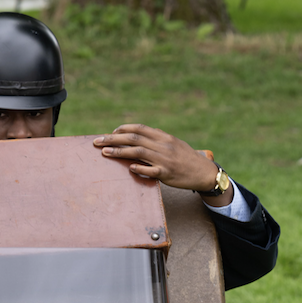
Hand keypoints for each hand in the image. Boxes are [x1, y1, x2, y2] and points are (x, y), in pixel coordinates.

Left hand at [93, 124, 230, 204]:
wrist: (204, 173)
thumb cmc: (186, 157)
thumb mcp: (174, 142)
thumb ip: (157, 137)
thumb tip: (141, 132)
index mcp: (163, 137)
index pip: (139, 129)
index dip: (123, 129)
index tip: (110, 132)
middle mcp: (163, 146)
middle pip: (133, 139)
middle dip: (112, 139)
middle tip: (97, 142)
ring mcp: (164, 159)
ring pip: (138, 153)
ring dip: (119, 152)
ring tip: (104, 153)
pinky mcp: (167, 173)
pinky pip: (151, 170)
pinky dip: (139, 168)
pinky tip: (130, 168)